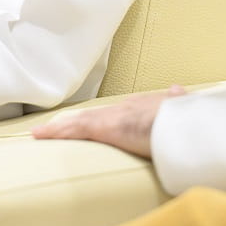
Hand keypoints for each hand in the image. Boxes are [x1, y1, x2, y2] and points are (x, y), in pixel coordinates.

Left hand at [30, 84, 184, 158]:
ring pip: (78, 122)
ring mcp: (112, 116)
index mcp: (140, 106)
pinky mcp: (103, 126)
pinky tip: (40, 135)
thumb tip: (178, 90)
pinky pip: (74, 130)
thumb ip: (176, 102)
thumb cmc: (186, 120)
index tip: (84, 123)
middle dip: (73, 122)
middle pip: (91, 116)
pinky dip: (56, 132)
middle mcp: (122, 107)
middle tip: (54, 128)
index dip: (97, 118)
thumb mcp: (181, 110)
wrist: (184, 121)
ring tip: (40, 134)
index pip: (112, 113)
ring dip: (59, 128)